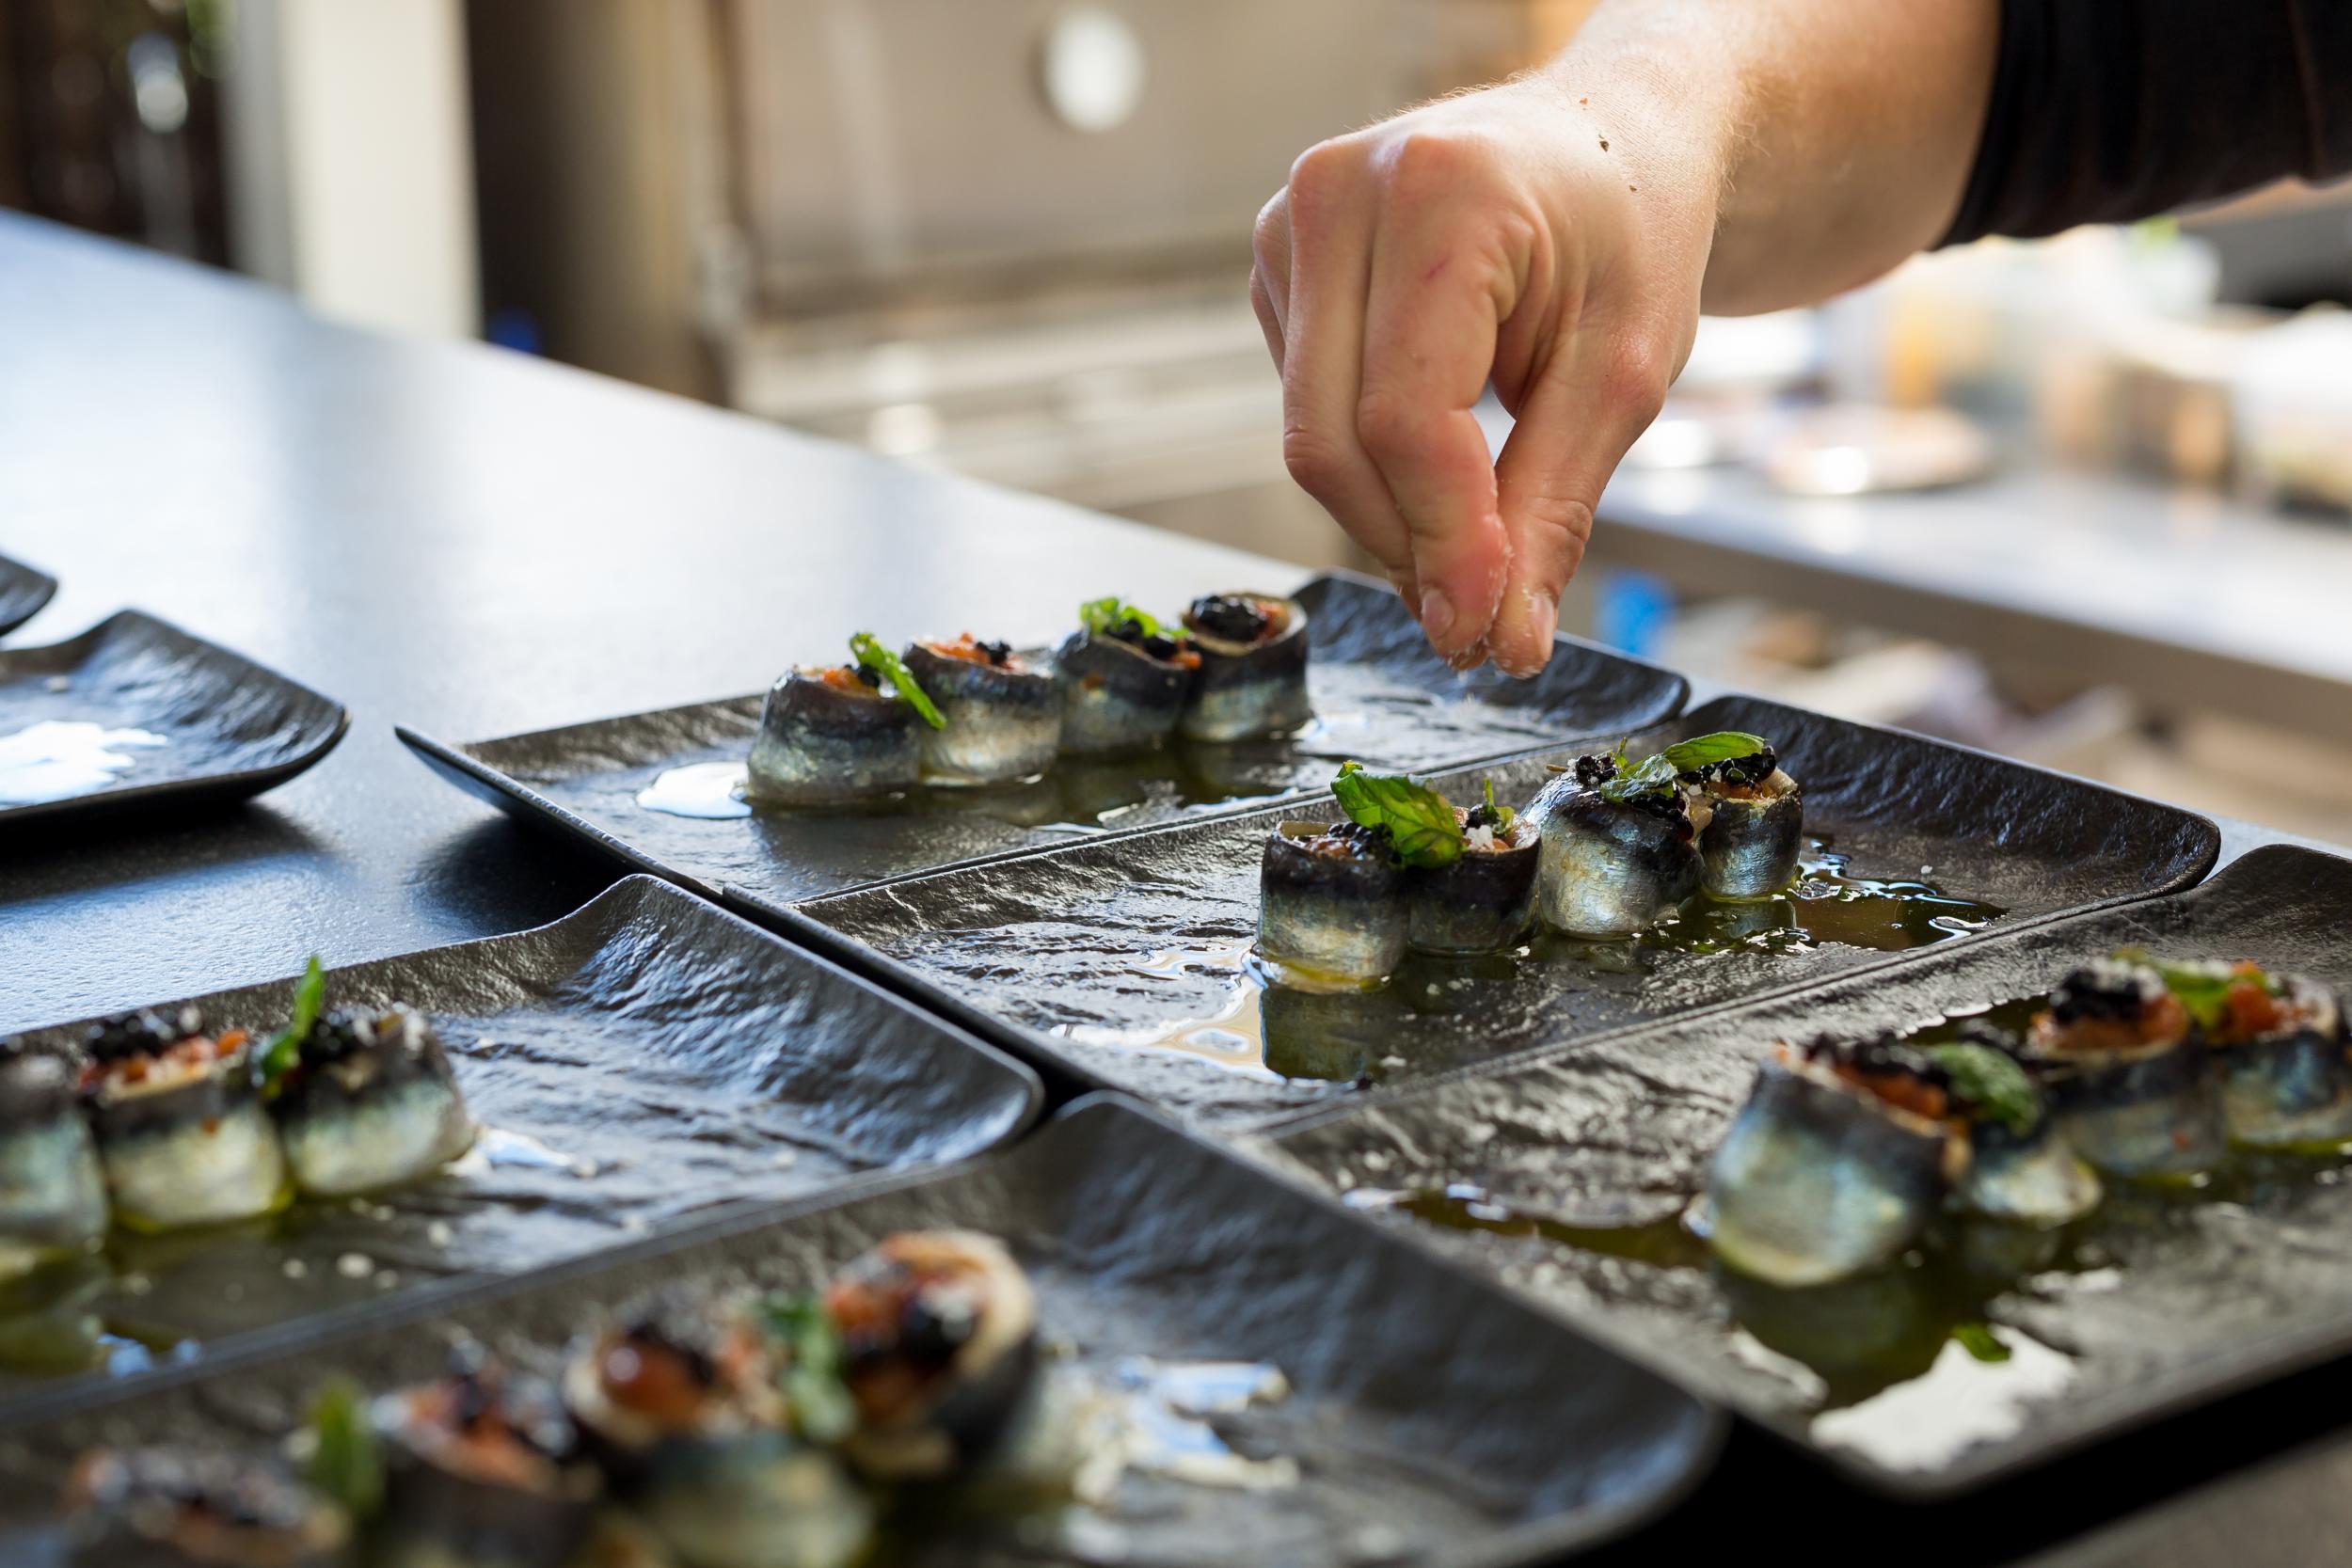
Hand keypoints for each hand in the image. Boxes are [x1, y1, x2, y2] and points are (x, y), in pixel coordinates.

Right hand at [1250, 75, 1718, 674]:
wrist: (1607, 139)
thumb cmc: (1629, 231)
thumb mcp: (1623, 373)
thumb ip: (1552, 510)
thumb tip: (1496, 640)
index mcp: (1441, 191)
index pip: (1406, 416)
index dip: (1443, 539)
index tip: (1483, 630)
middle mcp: (1338, 193)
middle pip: (1332, 440)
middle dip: (1408, 547)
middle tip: (1478, 621)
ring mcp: (1290, 222)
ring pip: (1310, 438)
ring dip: (1389, 515)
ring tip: (1475, 539)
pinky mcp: (1276, 262)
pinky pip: (1305, 408)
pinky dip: (1370, 463)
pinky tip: (1439, 454)